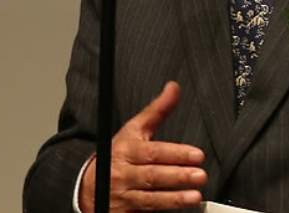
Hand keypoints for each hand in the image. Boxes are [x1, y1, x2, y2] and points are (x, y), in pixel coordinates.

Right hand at [79, 82, 206, 211]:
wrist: (88, 186)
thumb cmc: (118, 153)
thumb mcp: (134, 129)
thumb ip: (157, 110)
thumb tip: (174, 87)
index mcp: (127, 150)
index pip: (153, 152)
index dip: (175, 153)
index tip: (197, 155)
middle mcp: (123, 173)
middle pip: (152, 175)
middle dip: (178, 176)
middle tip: (201, 174)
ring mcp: (122, 196)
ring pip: (150, 198)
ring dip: (174, 198)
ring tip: (195, 196)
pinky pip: (144, 212)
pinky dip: (162, 209)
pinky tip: (180, 208)